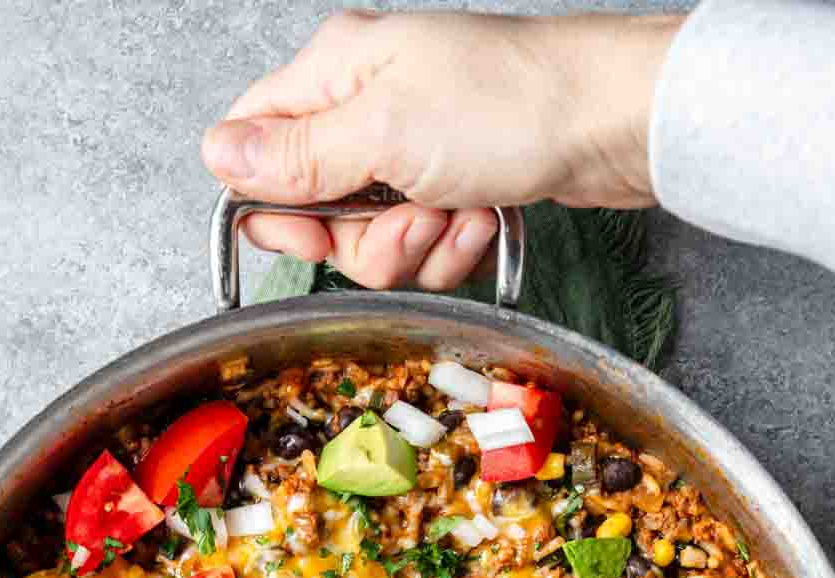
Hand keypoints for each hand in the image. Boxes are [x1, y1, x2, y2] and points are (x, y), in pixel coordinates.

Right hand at [201, 9, 683, 291]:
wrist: (616, 122)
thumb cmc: (511, 105)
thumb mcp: (383, 131)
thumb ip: (296, 155)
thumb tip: (218, 157)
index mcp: (336, 72)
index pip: (255, 145)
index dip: (271, 204)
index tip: (311, 229)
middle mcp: (368, 106)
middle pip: (317, 211)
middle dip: (365, 239)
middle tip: (410, 218)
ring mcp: (414, 148)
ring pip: (375, 240)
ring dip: (419, 246)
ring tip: (461, 211)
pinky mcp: (455, 183)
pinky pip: (426, 244)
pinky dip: (455, 247)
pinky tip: (485, 218)